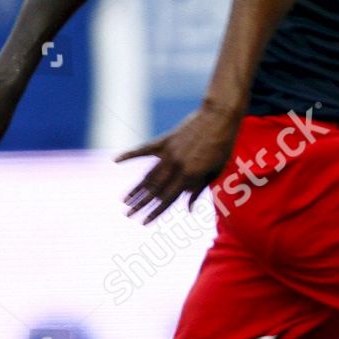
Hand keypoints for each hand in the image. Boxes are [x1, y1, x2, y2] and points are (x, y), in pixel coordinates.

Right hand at [116, 106, 238, 222]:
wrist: (220, 115)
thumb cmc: (223, 144)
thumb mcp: (216, 169)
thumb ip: (199, 188)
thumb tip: (188, 208)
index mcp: (191, 175)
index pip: (169, 199)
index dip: (155, 213)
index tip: (143, 223)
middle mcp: (177, 166)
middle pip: (155, 190)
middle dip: (140, 205)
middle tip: (127, 215)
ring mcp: (169, 152)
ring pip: (149, 174)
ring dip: (136, 189)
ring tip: (124, 201)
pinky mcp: (165, 140)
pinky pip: (144, 149)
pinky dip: (130, 154)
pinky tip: (116, 160)